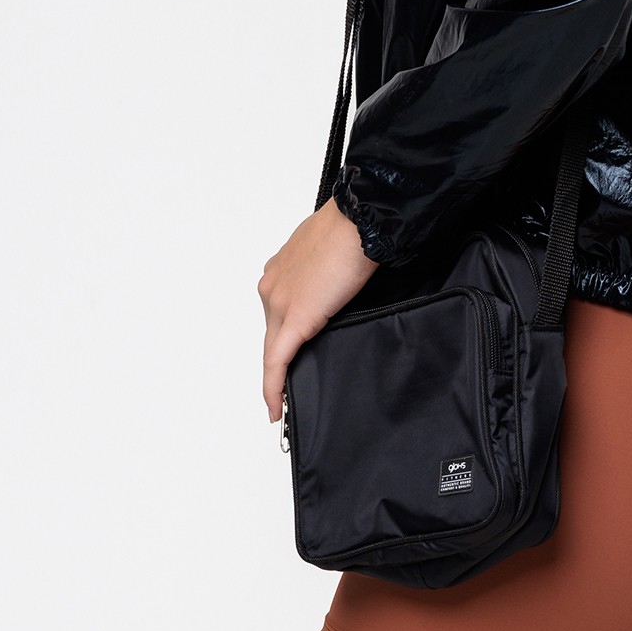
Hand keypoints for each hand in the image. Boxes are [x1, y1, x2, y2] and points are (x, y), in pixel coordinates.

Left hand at [260, 197, 378, 418]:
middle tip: (285, 390)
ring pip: (274, 349)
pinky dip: (273, 387)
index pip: (277, 313)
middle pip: (273, 334)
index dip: (279, 338)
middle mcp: (272, 286)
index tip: (283, 356)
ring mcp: (278, 302)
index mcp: (280, 270)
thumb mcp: (332, 256)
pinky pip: (276, 361)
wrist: (359, 222)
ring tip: (284, 402)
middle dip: (279, 361)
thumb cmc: (353, 230)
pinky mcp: (294, 319)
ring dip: (278, 376)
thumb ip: (324, 277)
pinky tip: (275, 409)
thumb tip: (337, 292)